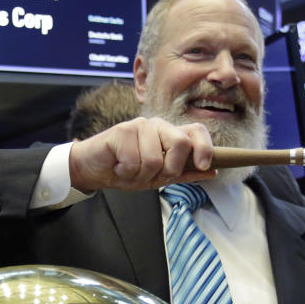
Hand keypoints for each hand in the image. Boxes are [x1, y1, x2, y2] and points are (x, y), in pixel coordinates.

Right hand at [68, 118, 214, 192]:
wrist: (92, 169)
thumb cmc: (125, 170)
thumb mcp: (158, 177)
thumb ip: (184, 173)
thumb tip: (212, 172)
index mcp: (169, 134)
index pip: (196, 131)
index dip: (205, 147)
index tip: (204, 166)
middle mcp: (157, 126)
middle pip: (180, 143)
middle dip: (169, 168)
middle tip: (152, 175)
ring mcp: (139, 126)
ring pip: (155, 159)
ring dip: (140, 175)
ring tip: (129, 170)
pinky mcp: (122, 131)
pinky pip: (135, 161)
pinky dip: (126, 172)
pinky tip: (118, 166)